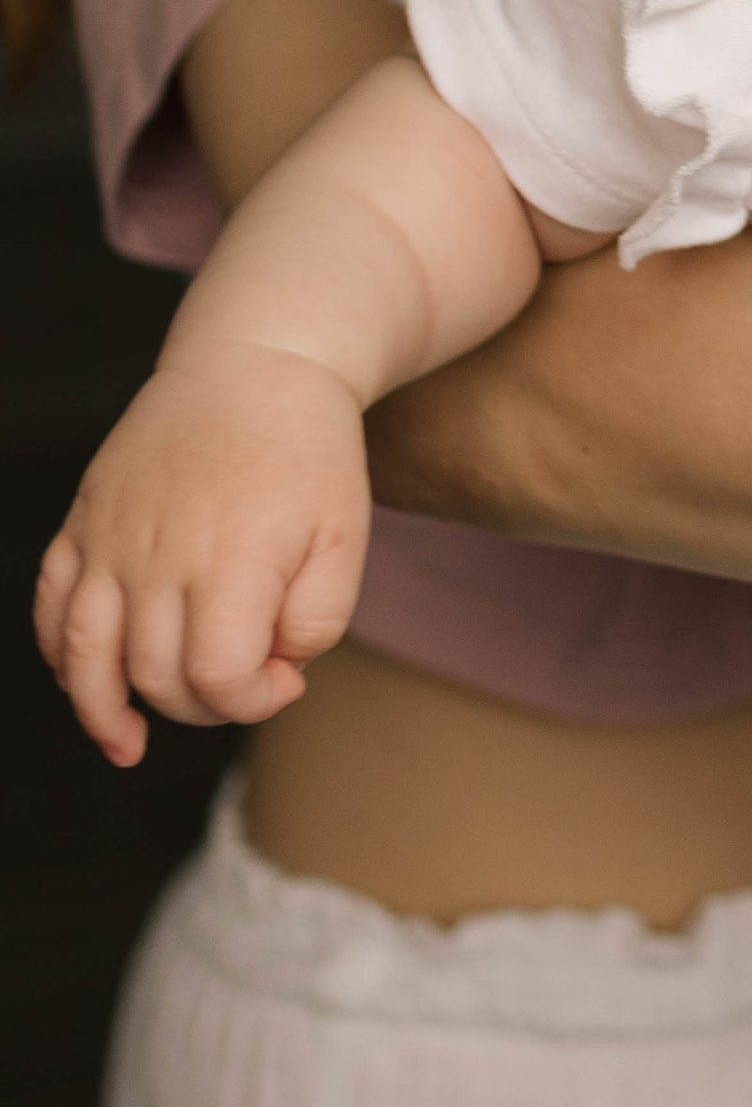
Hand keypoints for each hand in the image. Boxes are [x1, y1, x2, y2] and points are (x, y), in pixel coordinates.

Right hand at [34, 343, 373, 763]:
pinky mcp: (84, 521)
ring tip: (127, 742)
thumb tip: (272, 668)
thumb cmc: (309, 454)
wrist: (255, 364)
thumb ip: (318, 620)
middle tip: (243, 678)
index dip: (254, 701)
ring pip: (84, 656)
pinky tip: (86, 681)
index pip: (218, 678)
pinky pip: (50, 604)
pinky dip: (60, 654)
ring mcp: (110, 539)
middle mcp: (157, 556)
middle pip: (155, 676)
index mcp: (229, 562)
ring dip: (102, 711)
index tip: (286, 676)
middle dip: (203, 703)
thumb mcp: (346, 537)